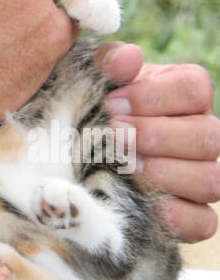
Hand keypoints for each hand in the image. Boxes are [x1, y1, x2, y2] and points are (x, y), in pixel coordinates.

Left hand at [96, 43, 219, 242]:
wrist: (73, 153)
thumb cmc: (92, 109)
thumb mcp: (95, 79)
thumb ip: (110, 62)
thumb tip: (127, 58)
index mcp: (184, 94)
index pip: (195, 88)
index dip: (154, 97)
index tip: (111, 104)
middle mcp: (202, 134)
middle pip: (208, 136)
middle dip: (156, 137)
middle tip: (114, 136)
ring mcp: (202, 177)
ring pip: (211, 180)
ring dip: (164, 174)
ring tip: (124, 167)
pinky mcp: (192, 216)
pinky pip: (203, 222)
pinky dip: (177, 216)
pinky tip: (144, 201)